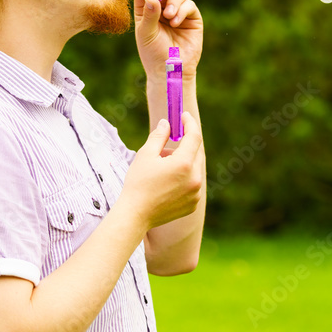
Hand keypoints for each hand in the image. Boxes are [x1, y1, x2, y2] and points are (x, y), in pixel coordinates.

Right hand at [120, 114, 203, 229]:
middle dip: (183, 146)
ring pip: (194, 169)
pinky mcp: (193, 203)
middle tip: (165, 148)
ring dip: (182, 163)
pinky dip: (184, 178)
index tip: (184, 116)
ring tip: (161, 169)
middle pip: (196, 153)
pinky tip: (166, 184)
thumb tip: (167, 123)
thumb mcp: (146, 155)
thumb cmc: (137, 183)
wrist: (135, 215)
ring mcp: (196, 193)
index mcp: (184, 164)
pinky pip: (192, 184)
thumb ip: (159, 136)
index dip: (190, 123)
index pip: (194, 136)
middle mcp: (195, 178)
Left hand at [134, 0, 202, 79]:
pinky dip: (182, 11)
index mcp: (146, 9)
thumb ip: (149, 14)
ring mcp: (178, 12)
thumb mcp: (146, 33)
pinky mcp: (192, 18)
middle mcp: (162, 8)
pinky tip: (175, 23)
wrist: (171, 69)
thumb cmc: (153, 53)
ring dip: (174, 0)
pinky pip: (190, 5)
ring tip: (169, 16)